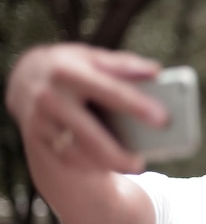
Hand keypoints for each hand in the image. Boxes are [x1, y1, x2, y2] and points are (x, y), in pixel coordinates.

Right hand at [6, 43, 167, 172]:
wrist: (26, 78)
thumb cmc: (72, 67)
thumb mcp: (93, 58)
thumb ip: (123, 65)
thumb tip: (156, 72)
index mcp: (68, 72)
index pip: (109, 90)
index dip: (137, 105)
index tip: (163, 120)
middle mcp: (50, 98)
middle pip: (89, 135)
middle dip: (116, 154)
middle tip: (141, 164)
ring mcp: (41, 121)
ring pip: (76, 153)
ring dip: (105, 163)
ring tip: (131, 164)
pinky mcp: (38, 139)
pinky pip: (68, 159)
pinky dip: (89, 164)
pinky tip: (107, 165)